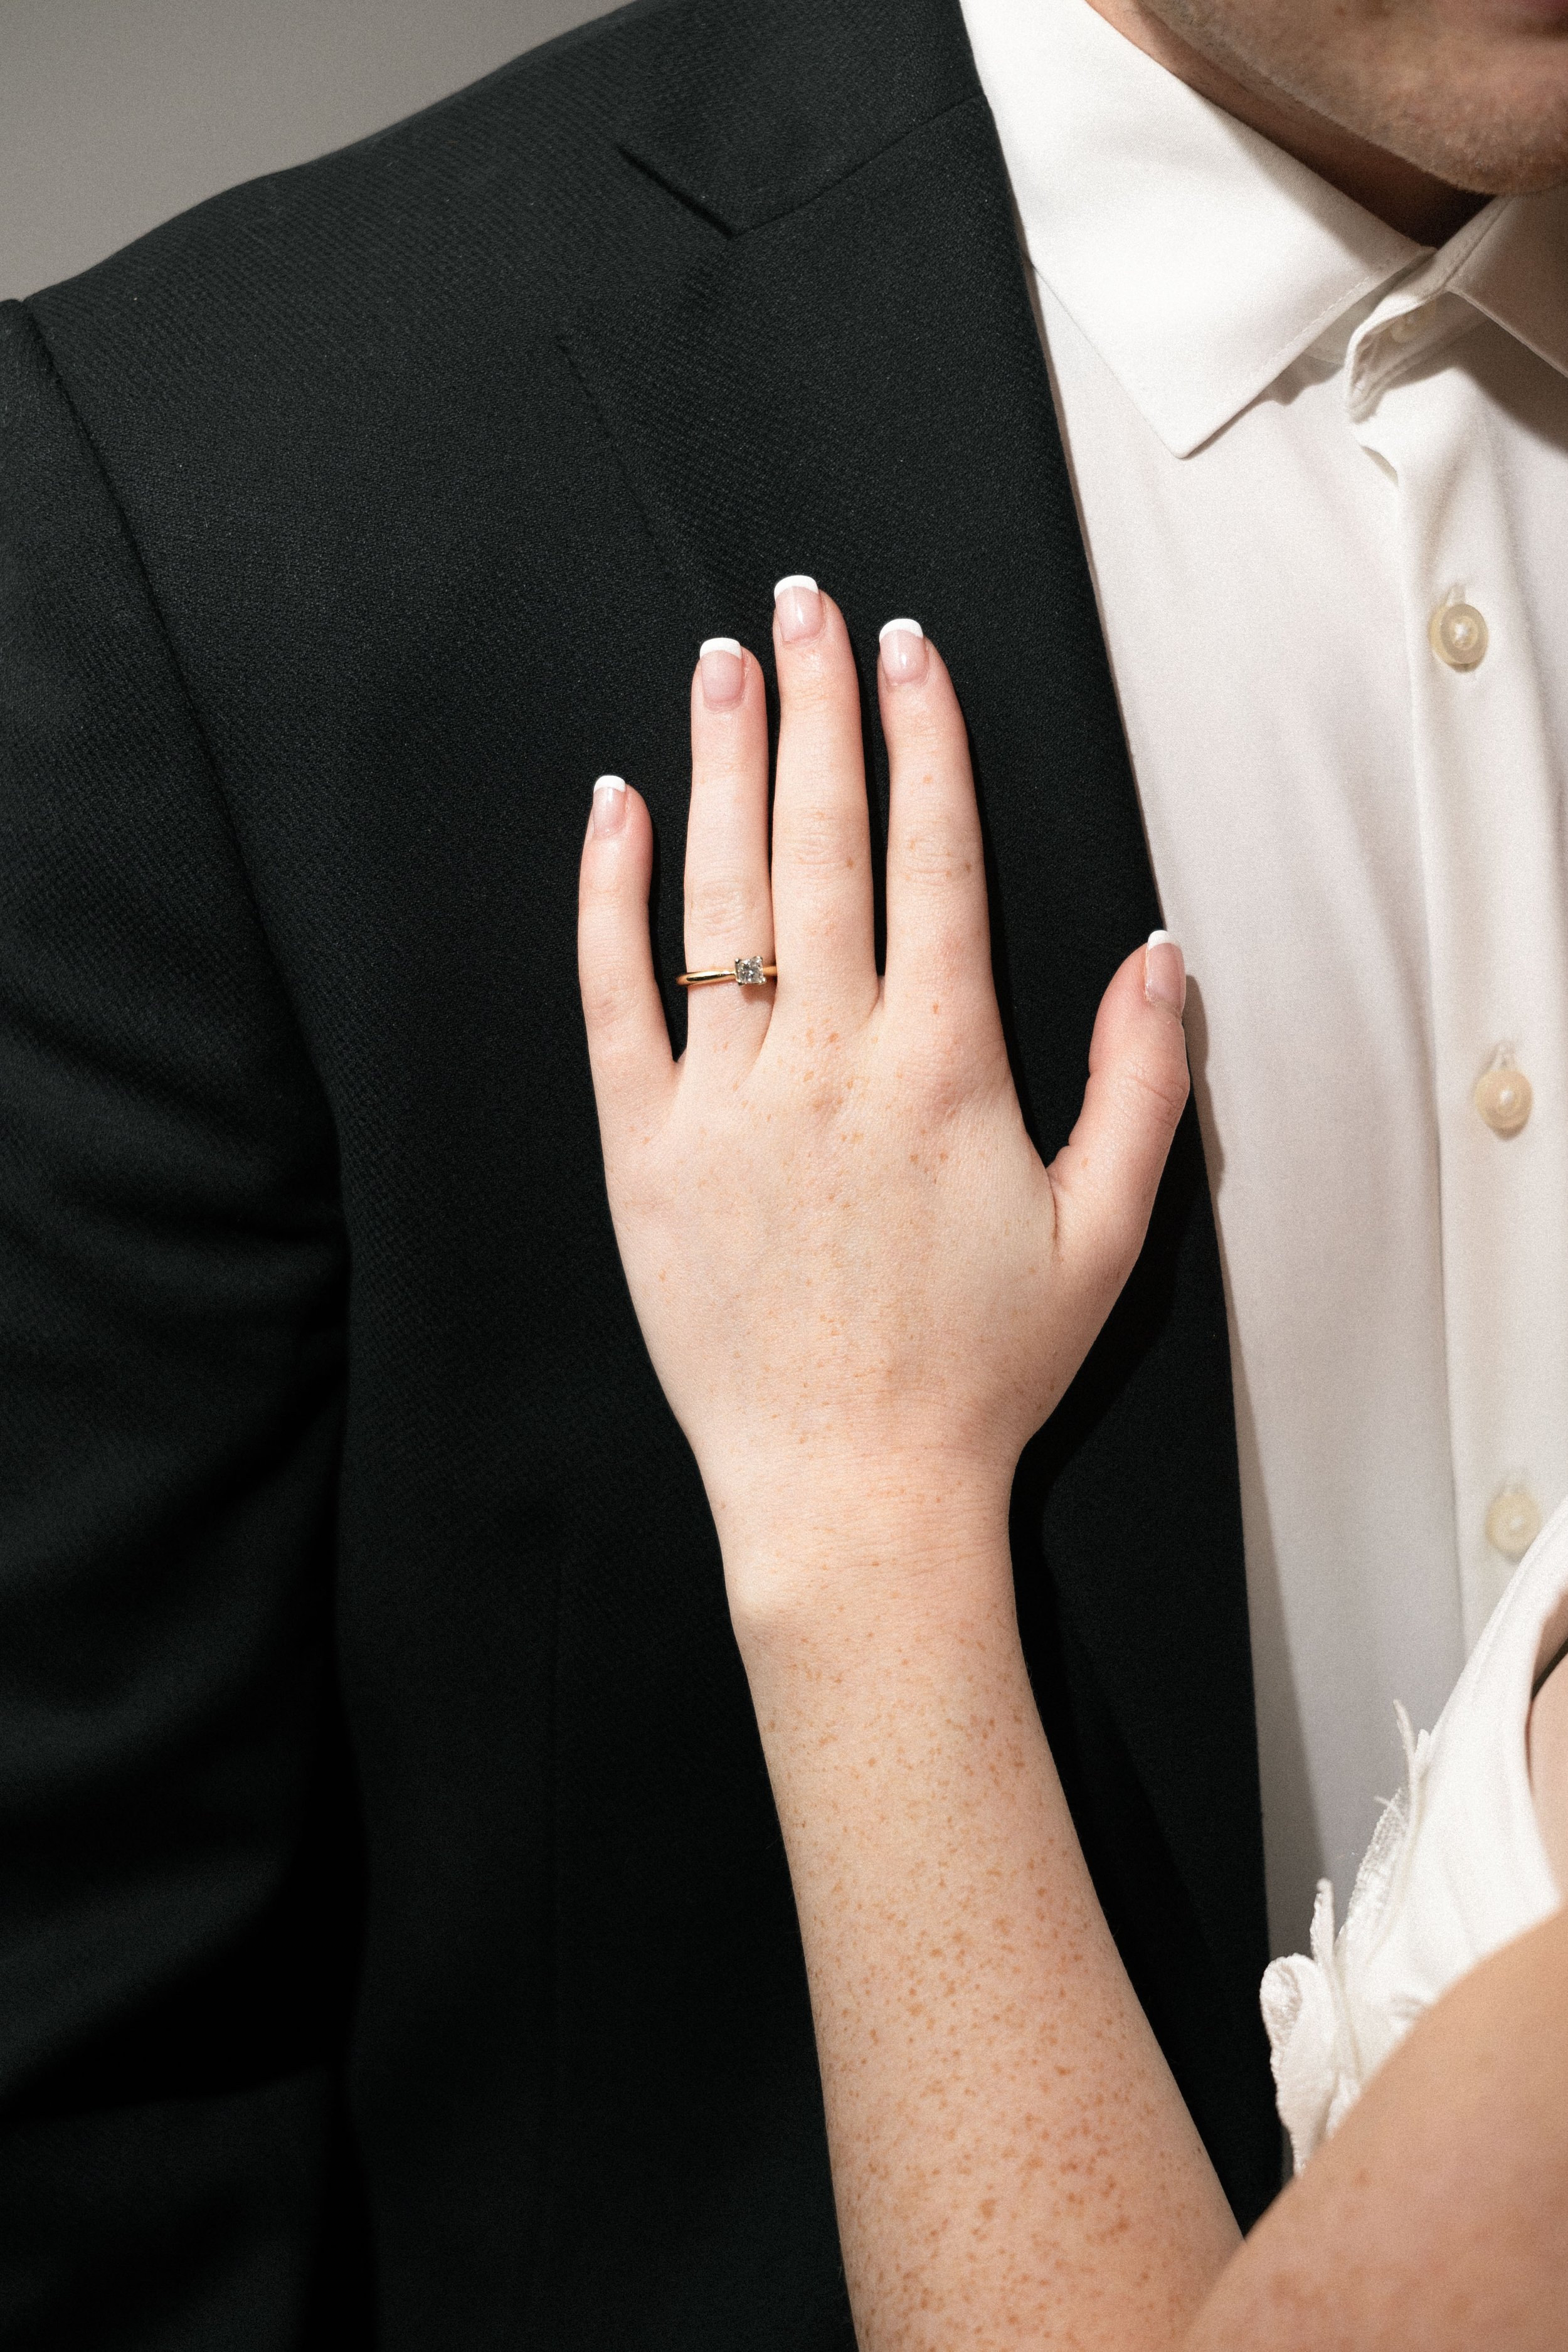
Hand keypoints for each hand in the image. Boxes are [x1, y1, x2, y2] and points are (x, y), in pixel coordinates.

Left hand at [578, 583, 1188, 1616]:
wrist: (851, 1489)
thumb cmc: (980, 1368)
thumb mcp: (1106, 1233)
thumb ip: (1143, 1083)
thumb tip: (1161, 954)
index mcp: (942, 1067)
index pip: (932, 860)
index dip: (922, 739)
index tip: (906, 648)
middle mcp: (828, 1060)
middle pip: (822, 844)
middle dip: (818, 710)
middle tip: (805, 603)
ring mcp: (725, 1101)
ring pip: (719, 895)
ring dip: (722, 765)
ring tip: (721, 663)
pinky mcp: (642, 1150)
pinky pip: (614, 997)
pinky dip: (610, 897)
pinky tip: (615, 808)